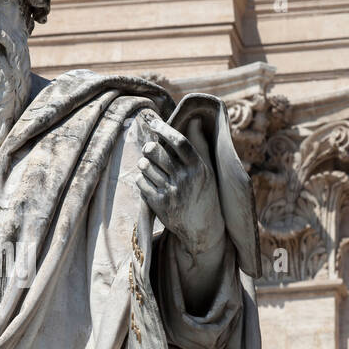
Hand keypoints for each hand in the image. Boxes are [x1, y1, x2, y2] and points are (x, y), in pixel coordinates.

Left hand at [135, 112, 224, 259]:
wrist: (202, 227)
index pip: (179, 142)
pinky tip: (149, 181)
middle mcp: (185, 179)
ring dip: (144, 163)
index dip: (164, 129)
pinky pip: (141, 182)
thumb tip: (195, 120)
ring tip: (149, 165)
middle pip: (156, 152)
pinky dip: (142, 178)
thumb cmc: (205, 193)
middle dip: (149, 147)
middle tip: (149, 149)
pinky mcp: (159, 204)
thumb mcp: (208, 170)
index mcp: (198, 168)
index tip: (154, 123)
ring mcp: (171, 192)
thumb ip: (200, 145)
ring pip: (145, 166)